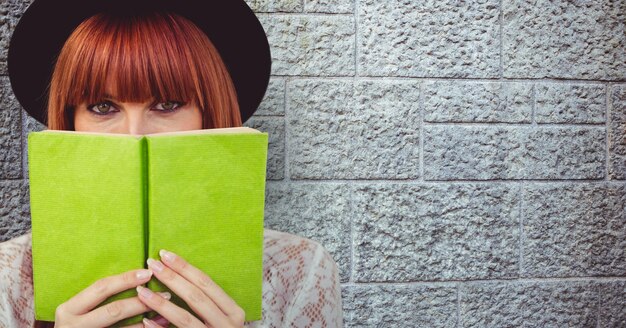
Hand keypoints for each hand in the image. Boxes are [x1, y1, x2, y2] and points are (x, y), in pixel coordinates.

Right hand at [53, 269, 170, 327]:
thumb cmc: (77, 325)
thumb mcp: (79, 311)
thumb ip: (98, 298)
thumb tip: (136, 279)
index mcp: (69, 309)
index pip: (101, 288)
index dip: (125, 279)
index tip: (147, 272)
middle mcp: (73, 325)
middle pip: (114, 310)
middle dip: (142, 302)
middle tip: (166, 293)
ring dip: (148, 322)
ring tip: (167, 315)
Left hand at [137, 250, 244, 327]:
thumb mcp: (223, 318)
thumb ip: (207, 302)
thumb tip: (177, 276)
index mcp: (234, 312)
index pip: (207, 283)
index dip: (185, 267)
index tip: (165, 254)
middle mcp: (227, 325)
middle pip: (196, 296)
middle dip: (172, 278)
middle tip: (152, 264)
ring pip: (184, 318)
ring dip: (160, 303)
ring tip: (141, 291)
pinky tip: (145, 321)